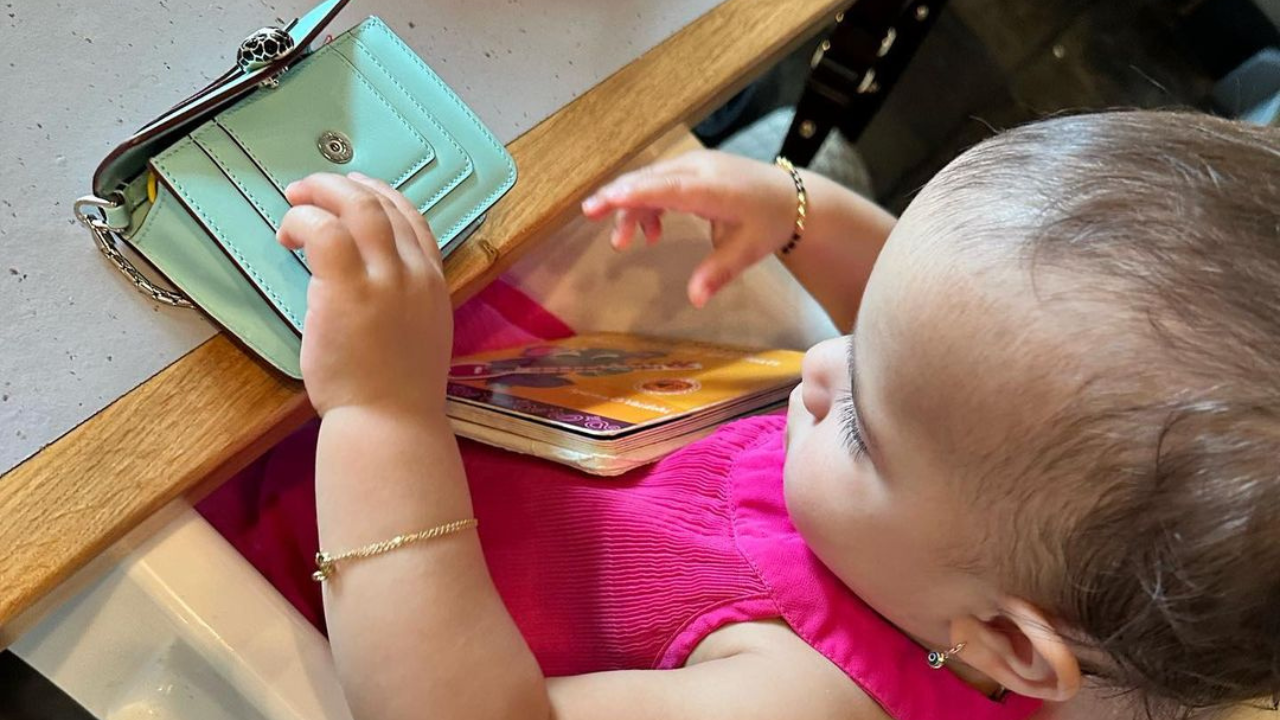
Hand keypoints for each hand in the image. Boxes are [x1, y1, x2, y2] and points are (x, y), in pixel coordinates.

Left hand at [277, 172, 451, 418]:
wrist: (391, 422)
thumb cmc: (397, 391)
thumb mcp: (420, 332)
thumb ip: (404, 299)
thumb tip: (369, 280)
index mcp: (433, 282)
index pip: (411, 218)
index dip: (379, 194)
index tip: (352, 189)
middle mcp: (414, 272)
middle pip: (382, 203)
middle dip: (340, 186)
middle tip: (308, 191)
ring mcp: (385, 278)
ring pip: (356, 207)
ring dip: (320, 194)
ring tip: (294, 203)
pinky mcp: (347, 288)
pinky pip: (323, 231)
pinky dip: (301, 222)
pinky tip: (287, 239)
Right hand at [581, 150, 797, 306]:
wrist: (791, 197)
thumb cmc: (769, 222)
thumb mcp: (748, 251)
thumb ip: (718, 273)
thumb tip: (695, 300)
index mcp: (712, 188)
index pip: (665, 188)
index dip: (632, 194)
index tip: (602, 202)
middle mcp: (699, 168)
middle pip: (649, 178)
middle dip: (618, 198)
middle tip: (590, 216)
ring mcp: (695, 164)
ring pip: (650, 180)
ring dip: (632, 207)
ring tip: (624, 243)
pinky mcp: (693, 168)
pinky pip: (660, 181)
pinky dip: (648, 203)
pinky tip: (651, 233)